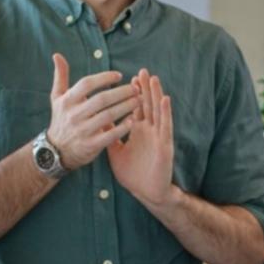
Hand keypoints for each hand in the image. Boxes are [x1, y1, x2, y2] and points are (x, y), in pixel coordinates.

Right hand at [44, 53, 140, 169]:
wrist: (56, 151)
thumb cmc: (61, 119)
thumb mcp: (57, 97)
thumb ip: (60, 76)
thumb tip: (57, 54)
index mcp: (67, 100)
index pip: (87, 84)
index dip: (104, 78)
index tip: (119, 75)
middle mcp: (74, 114)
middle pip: (101, 99)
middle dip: (121, 92)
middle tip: (136, 88)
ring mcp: (83, 130)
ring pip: (108, 116)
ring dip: (126, 107)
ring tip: (139, 100)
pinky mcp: (91, 145)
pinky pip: (110, 135)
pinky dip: (122, 127)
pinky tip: (133, 119)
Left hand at [108, 70, 177, 207]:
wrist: (146, 193)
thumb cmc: (133, 174)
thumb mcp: (115, 152)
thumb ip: (109, 136)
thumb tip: (98, 120)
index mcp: (138, 131)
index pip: (135, 108)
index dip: (133, 94)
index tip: (129, 78)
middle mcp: (149, 130)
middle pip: (147, 105)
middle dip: (144, 88)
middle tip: (142, 71)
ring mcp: (158, 136)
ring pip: (157, 111)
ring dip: (156, 94)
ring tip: (153, 78)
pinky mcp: (165, 144)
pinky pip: (165, 126)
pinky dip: (165, 112)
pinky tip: (165, 100)